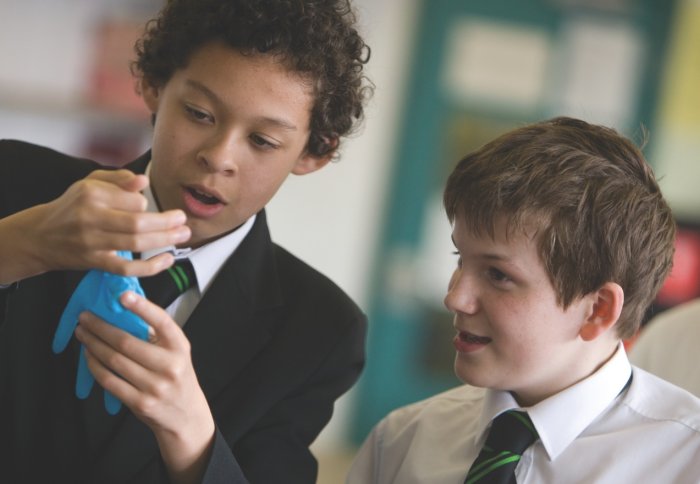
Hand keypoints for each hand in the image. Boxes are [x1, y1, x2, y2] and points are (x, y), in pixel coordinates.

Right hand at [0, 169, 190, 282]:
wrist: (39, 236)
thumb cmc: (72, 207)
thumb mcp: (89, 183)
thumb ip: (118, 179)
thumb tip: (143, 182)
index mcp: (91, 194)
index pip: (133, 200)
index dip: (148, 204)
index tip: (151, 207)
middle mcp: (90, 217)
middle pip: (138, 223)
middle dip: (166, 223)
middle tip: (184, 221)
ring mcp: (92, 242)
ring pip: (135, 244)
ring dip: (164, 241)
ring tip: (182, 236)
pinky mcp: (94, 262)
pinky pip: (126, 268)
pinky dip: (150, 267)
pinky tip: (167, 260)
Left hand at [75, 291, 214, 483]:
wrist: (186, 415)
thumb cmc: (176, 376)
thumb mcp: (177, 352)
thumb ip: (157, 334)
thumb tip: (124, 311)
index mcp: (180, 347)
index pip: (162, 322)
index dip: (141, 307)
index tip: (122, 295)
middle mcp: (170, 366)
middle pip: (127, 342)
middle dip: (101, 327)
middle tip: (85, 317)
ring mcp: (155, 386)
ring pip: (114, 361)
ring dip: (93, 345)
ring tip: (83, 334)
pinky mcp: (140, 403)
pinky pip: (110, 381)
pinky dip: (94, 366)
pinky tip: (88, 355)